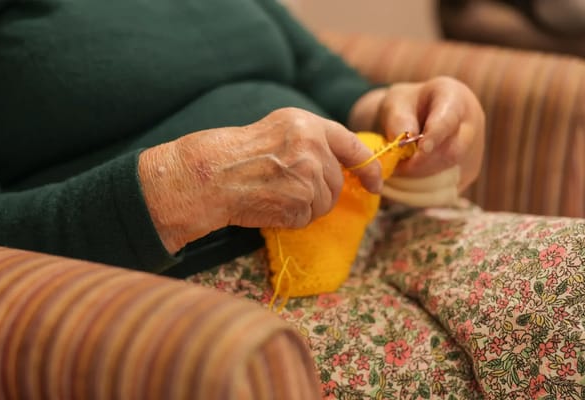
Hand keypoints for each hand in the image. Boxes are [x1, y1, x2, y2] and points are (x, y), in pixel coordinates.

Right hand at [139, 107, 381, 252]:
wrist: (210, 175)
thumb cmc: (238, 154)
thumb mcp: (279, 131)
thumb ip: (312, 141)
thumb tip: (344, 167)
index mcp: (308, 124)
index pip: (352, 146)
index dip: (367, 167)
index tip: (374, 183)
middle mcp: (313, 147)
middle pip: (336, 181)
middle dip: (320, 191)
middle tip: (287, 188)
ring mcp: (308, 176)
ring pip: (324, 203)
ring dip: (305, 206)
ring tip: (275, 194)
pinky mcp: (300, 203)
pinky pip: (307, 218)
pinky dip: (292, 218)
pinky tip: (270, 205)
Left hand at [350, 77, 484, 191]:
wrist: (415, 117)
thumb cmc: (405, 106)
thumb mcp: (395, 103)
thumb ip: (397, 119)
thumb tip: (404, 143)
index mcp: (455, 97)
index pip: (449, 119)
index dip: (435, 136)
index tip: (420, 149)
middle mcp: (473, 123)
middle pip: (453, 152)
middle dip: (421, 165)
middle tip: (396, 168)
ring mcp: (474, 150)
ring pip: (452, 175)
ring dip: (420, 181)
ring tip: (399, 173)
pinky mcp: (468, 172)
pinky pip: (450, 189)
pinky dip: (425, 191)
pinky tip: (408, 183)